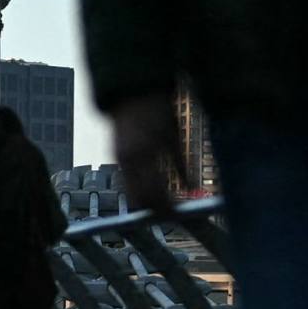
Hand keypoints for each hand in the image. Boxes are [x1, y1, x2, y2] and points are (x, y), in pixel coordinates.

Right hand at [109, 94, 186, 212]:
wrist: (131, 93)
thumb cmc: (157, 110)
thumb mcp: (174, 136)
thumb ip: (182, 164)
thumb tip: (191, 187)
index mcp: (145, 155)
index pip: (155, 193)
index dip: (167, 208)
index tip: (180, 215)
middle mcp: (128, 161)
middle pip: (140, 198)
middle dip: (155, 209)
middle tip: (172, 214)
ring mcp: (119, 159)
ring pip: (131, 193)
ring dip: (146, 201)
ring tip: (164, 205)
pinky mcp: (116, 157)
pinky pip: (127, 182)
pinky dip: (139, 190)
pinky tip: (152, 191)